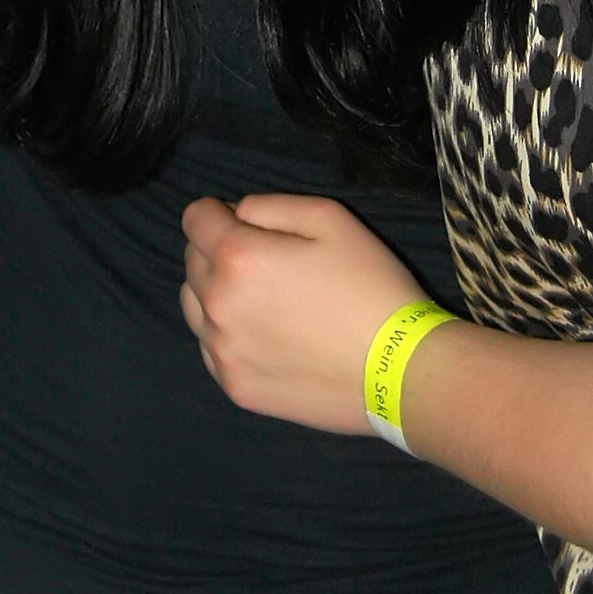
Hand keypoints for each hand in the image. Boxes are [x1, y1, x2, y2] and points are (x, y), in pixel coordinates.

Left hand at [180, 191, 420, 433]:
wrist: (400, 371)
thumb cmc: (369, 285)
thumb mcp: (330, 217)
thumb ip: (269, 206)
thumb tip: (236, 216)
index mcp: (237, 257)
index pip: (194, 218)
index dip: (219, 212)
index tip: (247, 223)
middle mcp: (216, 305)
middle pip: (192, 260)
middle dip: (219, 250)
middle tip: (268, 262)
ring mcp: (222, 352)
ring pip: (193, 305)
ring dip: (215, 292)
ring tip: (264, 300)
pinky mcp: (235, 387)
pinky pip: (210, 348)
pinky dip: (227, 334)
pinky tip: (267, 336)